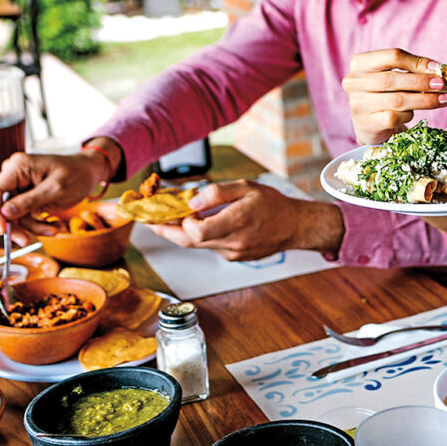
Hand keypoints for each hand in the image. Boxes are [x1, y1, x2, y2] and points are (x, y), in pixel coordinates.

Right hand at [0, 150, 108, 241]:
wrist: (90, 173)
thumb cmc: (77, 175)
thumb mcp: (56, 189)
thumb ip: (29, 201)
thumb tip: (4, 212)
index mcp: (18, 167)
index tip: (3, 231)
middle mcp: (14, 175)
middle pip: (3, 206)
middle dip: (17, 225)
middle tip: (25, 241)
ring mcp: (19, 186)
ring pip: (15, 215)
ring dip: (33, 226)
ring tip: (55, 230)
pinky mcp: (26, 196)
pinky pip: (25, 215)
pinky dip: (38, 223)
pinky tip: (54, 225)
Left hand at [145, 179, 344, 260]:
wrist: (295, 226)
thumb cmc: (273, 204)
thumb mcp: (247, 187)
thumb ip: (218, 192)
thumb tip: (192, 201)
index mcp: (237, 221)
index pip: (195, 231)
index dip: (181, 221)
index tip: (176, 208)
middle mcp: (233, 242)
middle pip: (189, 242)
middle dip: (167, 230)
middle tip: (151, 220)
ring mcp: (233, 253)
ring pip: (198, 245)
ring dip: (184, 232)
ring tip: (174, 217)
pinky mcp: (234, 257)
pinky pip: (210, 247)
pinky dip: (201, 236)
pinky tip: (203, 224)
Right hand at [342, 48, 446, 143]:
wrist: (370, 125)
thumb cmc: (386, 95)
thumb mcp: (394, 77)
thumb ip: (412, 70)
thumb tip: (438, 69)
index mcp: (361, 63)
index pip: (392, 56)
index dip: (417, 62)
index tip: (437, 68)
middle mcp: (354, 82)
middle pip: (393, 78)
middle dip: (422, 82)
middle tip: (442, 85)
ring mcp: (358, 104)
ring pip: (397, 100)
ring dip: (424, 100)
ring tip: (443, 99)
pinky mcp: (366, 123)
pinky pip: (394, 117)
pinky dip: (409, 115)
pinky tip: (413, 114)